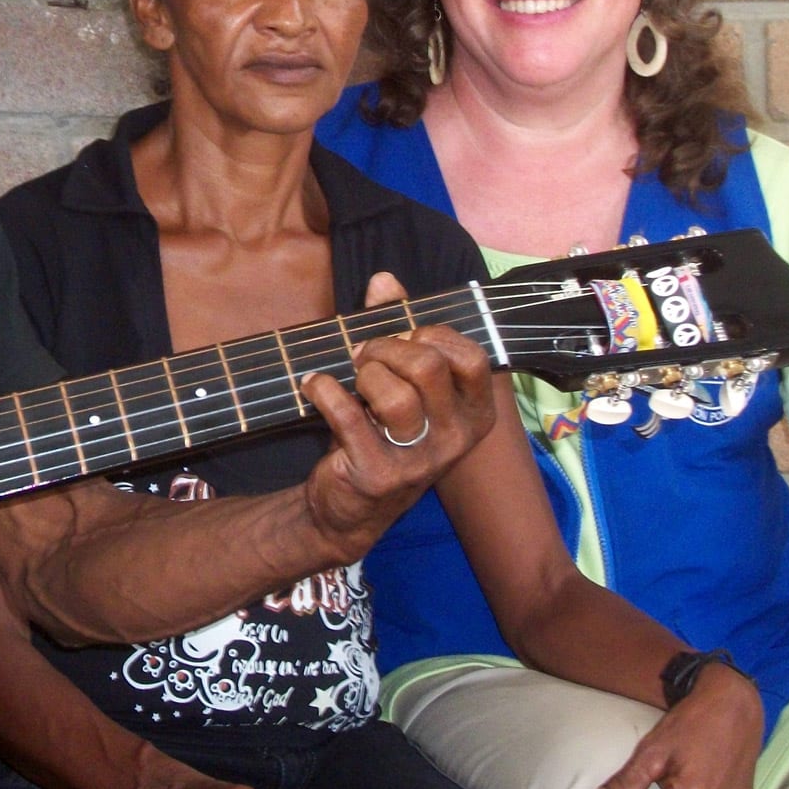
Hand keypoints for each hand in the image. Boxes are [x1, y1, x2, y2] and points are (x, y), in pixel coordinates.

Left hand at [300, 272, 497, 557]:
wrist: (350, 507)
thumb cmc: (382, 434)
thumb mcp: (401, 383)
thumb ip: (397, 329)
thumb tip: (384, 281)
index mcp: (473, 414)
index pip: (472, 358)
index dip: (432, 334)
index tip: (404, 336)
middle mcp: (456, 439)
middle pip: (428, 368)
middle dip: (387, 348)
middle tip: (365, 355)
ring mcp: (419, 461)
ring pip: (394, 395)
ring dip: (362, 374)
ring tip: (350, 377)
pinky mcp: (378, 474)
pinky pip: (348, 416)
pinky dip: (323, 391)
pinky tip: (314, 387)